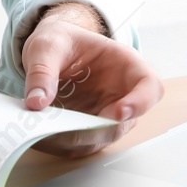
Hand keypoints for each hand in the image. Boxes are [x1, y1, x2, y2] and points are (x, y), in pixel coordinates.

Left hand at [21, 4, 163, 157]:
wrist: (50, 51)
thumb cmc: (60, 41)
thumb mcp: (47, 45)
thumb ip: (42, 70)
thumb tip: (37, 102)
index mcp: (125, 64)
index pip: (149, 86)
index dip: (140, 102)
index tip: (119, 112)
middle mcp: (121, 93)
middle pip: (124, 123)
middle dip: (97, 129)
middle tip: (68, 128)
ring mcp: (106, 114)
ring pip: (101, 138)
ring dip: (76, 140)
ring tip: (47, 130)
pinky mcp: (87, 129)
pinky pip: (80, 145)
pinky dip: (62, 144)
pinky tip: (42, 134)